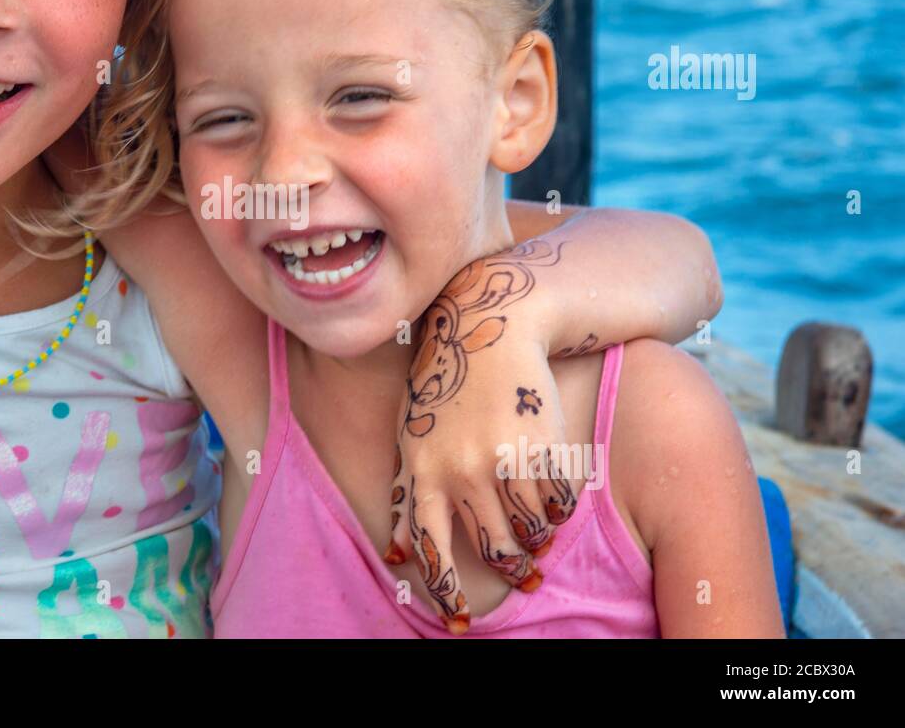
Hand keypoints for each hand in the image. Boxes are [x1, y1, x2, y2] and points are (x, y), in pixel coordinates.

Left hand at [386, 243, 580, 633]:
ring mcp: (504, 460)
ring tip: (539, 533)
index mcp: (424, 471)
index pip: (432, 550)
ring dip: (538, 539)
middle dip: (510, 566)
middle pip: (494, 548)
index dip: (446, 594)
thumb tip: (396, 555)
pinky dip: (559, 509)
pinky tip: (553, 496)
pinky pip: (559, 502)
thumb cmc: (445, 387)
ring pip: (532, 531)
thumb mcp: (413, 436)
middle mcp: (461, 471)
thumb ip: (408, 495)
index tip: (459, 624)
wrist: (491, 330)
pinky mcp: (542, 446)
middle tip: (522, 572)